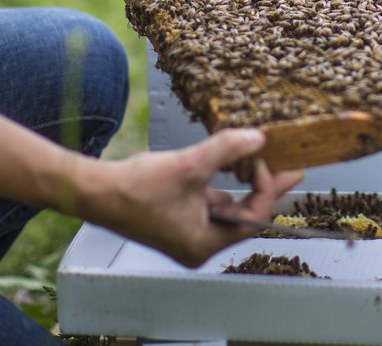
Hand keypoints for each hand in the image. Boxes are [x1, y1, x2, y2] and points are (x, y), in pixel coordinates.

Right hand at [78, 129, 303, 267]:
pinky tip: (227, 159)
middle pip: (244, 214)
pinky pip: (208, 200)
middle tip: (286, 165)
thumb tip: (258, 137)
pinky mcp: (177, 217)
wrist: (95, 191)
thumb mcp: (190, 166)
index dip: (265, 187)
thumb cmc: (136, 189)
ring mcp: (187, 231)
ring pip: (226, 205)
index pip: (252, 218)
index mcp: (204, 244)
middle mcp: (198, 244)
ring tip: (257, 156)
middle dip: (260, 186)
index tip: (268, 160)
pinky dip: (219, 180)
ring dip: (239, 181)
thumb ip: (227, 149)